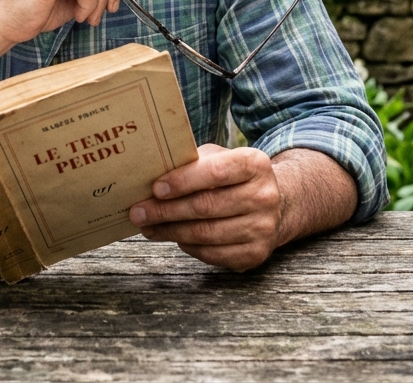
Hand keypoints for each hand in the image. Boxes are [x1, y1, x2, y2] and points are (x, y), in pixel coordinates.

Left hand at [128, 144, 283, 270]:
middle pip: (206, 206)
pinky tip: (173, 237)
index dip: (183, 181)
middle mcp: (265, 196)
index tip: (156, 189)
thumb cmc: (232, 178)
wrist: (273, 206)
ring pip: (206, 233)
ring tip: (148, 227)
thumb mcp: (219, 158)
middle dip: (166, 210)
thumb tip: (152, 175)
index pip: (216, 172)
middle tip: (138, 212)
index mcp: (255, 164)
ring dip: (170, 231)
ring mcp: (263, 228)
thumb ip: (192, 162)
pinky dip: (187, 246)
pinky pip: (212, 253)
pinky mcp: (256, 254)